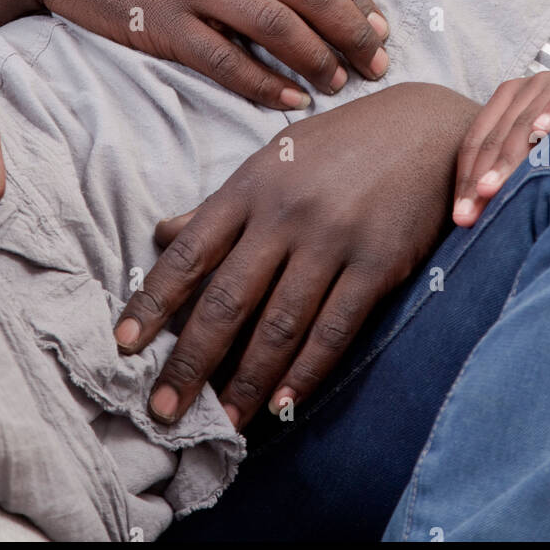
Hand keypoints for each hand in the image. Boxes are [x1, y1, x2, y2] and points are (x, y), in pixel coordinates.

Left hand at [114, 82, 477, 429]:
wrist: (425, 128)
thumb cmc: (338, 146)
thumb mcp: (272, 161)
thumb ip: (218, 206)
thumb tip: (160, 236)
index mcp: (250, 186)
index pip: (189, 254)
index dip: (153, 303)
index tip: (123, 346)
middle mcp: (286, 212)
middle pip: (227, 299)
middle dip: (190, 361)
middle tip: (163, 409)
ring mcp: (333, 238)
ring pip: (279, 324)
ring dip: (246, 380)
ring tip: (222, 421)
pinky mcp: (378, 263)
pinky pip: (335, 328)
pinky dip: (306, 371)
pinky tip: (283, 403)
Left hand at [452, 66, 549, 226]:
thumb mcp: (544, 149)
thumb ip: (519, 169)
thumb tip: (484, 214)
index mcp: (507, 101)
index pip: (477, 141)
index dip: (465, 179)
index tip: (460, 218)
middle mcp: (525, 88)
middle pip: (494, 136)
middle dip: (479, 178)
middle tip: (468, 215)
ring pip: (524, 122)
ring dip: (508, 156)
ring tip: (490, 187)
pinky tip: (544, 133)